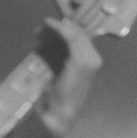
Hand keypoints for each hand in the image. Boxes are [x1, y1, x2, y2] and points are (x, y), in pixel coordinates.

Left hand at [37, 17, 102, 135]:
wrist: (60, 113)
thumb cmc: (58, 97)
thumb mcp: (59, 73)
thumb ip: (57, 57)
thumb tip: (45, 43)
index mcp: (90, 63)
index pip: (81, 40)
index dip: (66, 30)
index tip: (50, 26)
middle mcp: (94, 60)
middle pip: (78, 35)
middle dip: (60, 28)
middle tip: (44, 25)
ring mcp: (89, 61)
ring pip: (74, 34)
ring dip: (57, 28)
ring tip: (42, 27)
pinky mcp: (80, 61)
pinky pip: (71, 38)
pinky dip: (59, 29)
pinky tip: (48, 26)